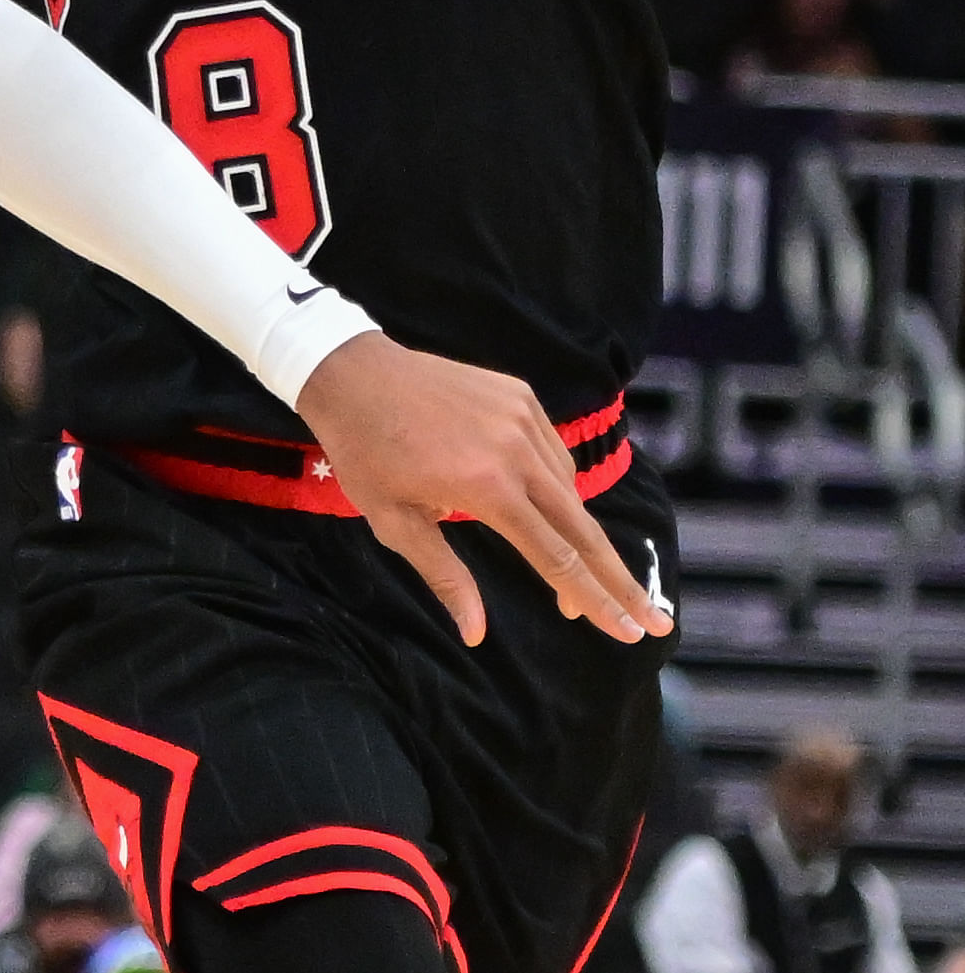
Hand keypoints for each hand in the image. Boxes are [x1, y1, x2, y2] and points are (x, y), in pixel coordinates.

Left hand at [297, 332, 670, 646]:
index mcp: (489, 488)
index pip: (558, 559)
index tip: (630, 632)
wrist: (349, 370)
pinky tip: (550, 508)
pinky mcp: (520, 395)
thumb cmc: (364, 452)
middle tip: (653, 621)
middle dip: (620, 580)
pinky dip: (558, 485)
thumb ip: (445, 576)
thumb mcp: (393, 522)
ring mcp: (524, 417)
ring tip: (581, 571)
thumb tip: (476, 633)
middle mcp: (518, 451)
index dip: (595, 600)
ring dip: (580, 533)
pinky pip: (553, 451)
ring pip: (570, 489)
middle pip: (584, 529)